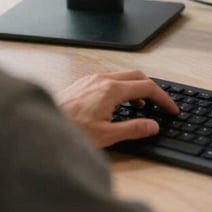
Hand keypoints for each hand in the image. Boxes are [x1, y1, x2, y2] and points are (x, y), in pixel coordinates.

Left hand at [56, 70, 177, 147]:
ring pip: (122, 76)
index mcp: (112, 90)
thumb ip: (133, 129)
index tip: (171, 109)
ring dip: (136, 87)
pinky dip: (121, 87)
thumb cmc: (70, 132)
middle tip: (160, 103)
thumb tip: (153, 126)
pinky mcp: (82, 83)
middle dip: (152, 88)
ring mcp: (91, 79)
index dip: (163, 98)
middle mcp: (102, 79)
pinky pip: (108, 78)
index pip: (147, 87)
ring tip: (141, 105)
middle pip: (137, 76)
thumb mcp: (106, 135)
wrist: (40, 128)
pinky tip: (117, 103)